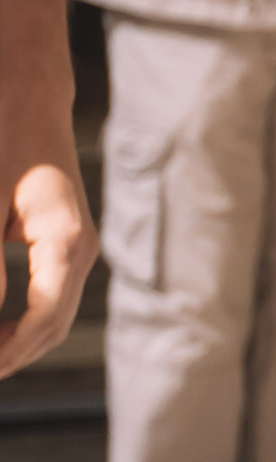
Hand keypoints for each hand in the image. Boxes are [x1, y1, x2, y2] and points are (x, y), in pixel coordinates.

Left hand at [0, 152, 97, 379]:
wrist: (32, 106)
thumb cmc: (8, 145)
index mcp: (67, 243)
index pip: (44, 318)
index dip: (10, 351)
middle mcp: (82, 251)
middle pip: (55, 325)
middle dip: (15, 356)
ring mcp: (79, 249)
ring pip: (56, 316)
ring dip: (22, 342)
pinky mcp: (67, 245)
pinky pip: (52, 298)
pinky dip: (26, 321)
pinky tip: (0, 328)